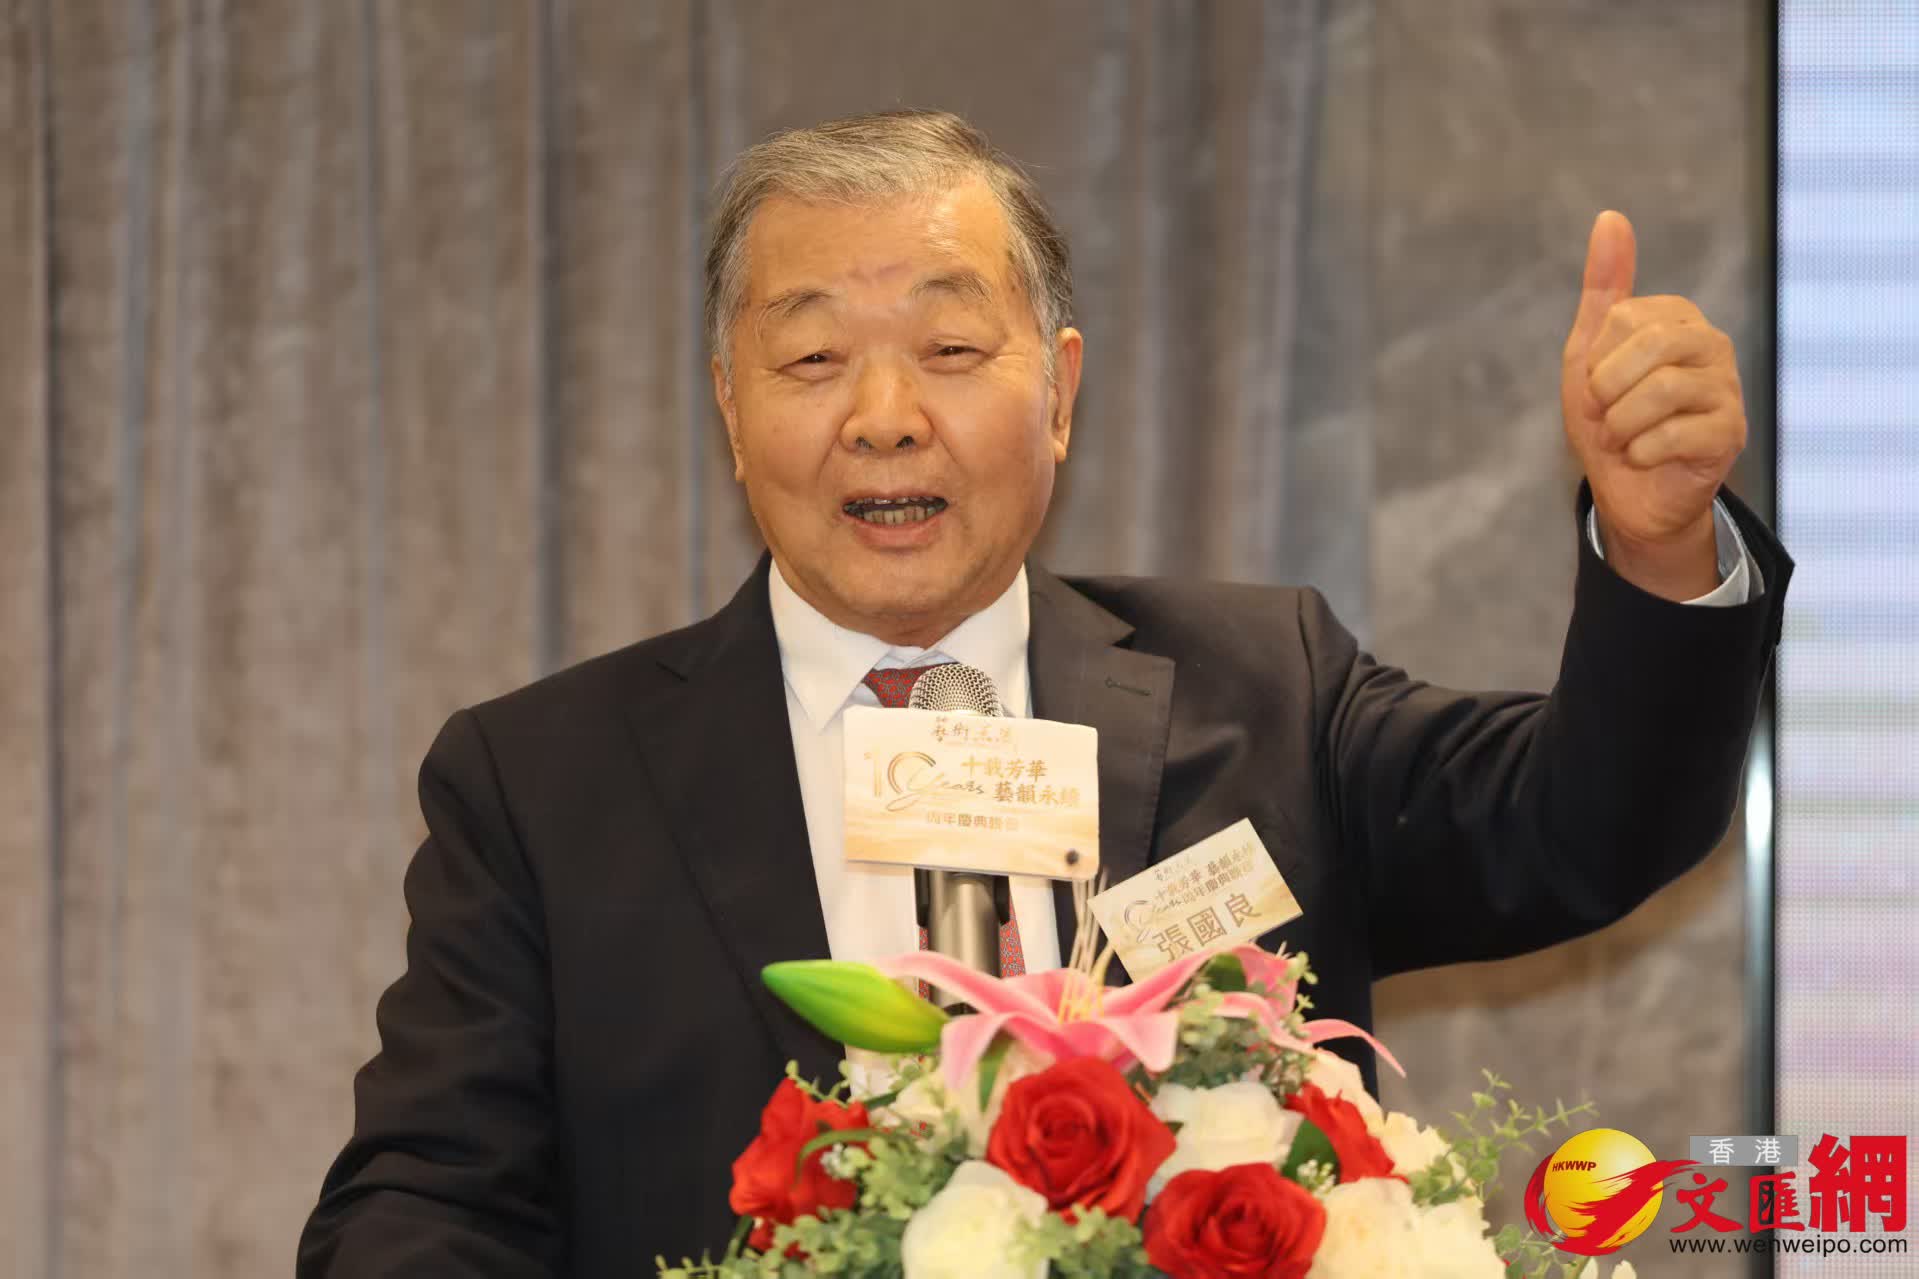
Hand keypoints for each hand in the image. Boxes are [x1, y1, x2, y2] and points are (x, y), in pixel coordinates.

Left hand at [1560, 211, 1745, 599]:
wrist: (1626, 494)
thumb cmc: (1607, 420)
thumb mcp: (1587, 354)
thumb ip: (1602, 288)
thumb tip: (1611, 217)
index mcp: (1676, 318)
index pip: (1622, 318)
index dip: (1595, 362)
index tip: (1597, 387)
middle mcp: (1711, 343)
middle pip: (1648, 347)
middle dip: (1607, 392)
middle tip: (1606, 416)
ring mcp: (1727, 388)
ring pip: (1661, 392)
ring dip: (1621, 426)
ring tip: (1624, 439)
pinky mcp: (1731, 433)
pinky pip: (1673, 435)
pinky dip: (1640, 453)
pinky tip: (1645, 458)